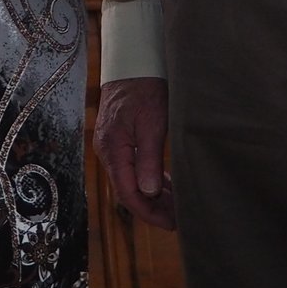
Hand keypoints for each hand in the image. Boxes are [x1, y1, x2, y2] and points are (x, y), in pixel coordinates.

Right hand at [94, 76, 177, 228]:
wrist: (133, 63)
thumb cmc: (144, 89)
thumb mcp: (152, 124)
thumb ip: (148, 159)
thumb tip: (148, 193)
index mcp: (112, 149)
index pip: (127, 193)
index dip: (149, 213)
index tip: (171, 224)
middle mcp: (107, 151)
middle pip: (128, 190)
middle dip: (153, 208)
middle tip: (179, 219)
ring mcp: (111, 146)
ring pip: (130, 181)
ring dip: (152, 195)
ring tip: (176, 206)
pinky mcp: (119, 140)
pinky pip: (132, 168)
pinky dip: (148, 180)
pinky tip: (165, 185)